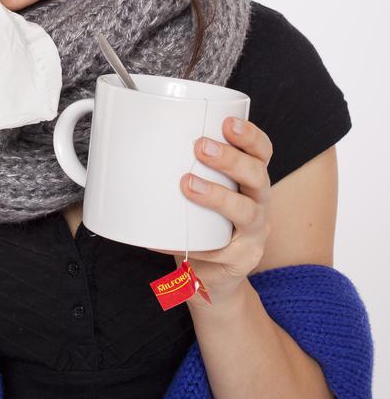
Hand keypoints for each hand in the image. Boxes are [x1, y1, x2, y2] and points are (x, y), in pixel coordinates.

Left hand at [147, 118, 272, 306]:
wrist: (213, 276)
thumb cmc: (203, 221)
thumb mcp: (203, 188)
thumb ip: (183, 166)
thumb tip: (135, 140)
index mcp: (250, 179)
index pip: (262, 152)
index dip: (250, 136)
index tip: (228, 122)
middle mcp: (259, 202)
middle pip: (257, 176)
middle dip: (230, 159)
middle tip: (200, 146)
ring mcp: (254, 233)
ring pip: (245, 212)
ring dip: (217, 196)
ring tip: (187, 184)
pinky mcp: (240, 260)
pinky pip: (217, 251)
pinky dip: (189, 244)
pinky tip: (163, 239)